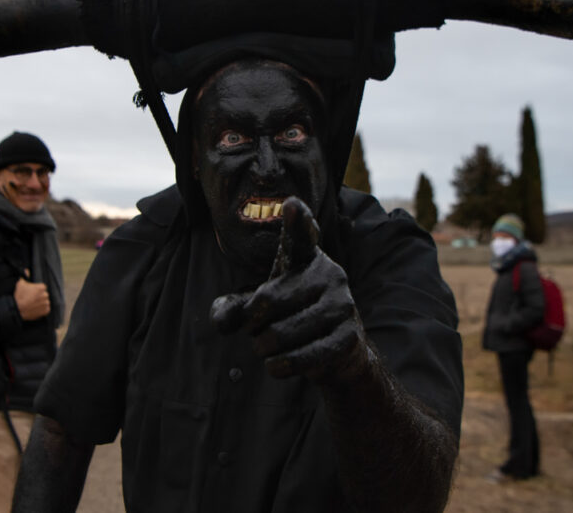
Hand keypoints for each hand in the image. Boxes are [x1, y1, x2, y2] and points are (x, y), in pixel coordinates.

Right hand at [14, 271, 50, 320]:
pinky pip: (46, 309)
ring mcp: (46, 303)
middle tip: (31, 299)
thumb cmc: (19, 296)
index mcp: (42, 287)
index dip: (36, 290)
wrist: (16, 309)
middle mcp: (46, 295)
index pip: (42, 287)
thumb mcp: (20, 284)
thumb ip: (25, 276)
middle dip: (39, 296)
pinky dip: (42, 309)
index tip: (31, 293)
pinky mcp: (46, 310)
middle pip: (44, 294)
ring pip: (45, 301)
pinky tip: (35, 308)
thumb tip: (27, 270)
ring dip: (41, 302)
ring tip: (33, 304)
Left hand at [210, 197, 368, 383]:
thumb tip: (223, 320)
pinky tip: (275, 366)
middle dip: (252, 324)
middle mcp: (330, 274)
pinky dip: (280, 366)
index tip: (291, 206)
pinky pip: (302, 357)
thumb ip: (234, 308)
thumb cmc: (293, 316)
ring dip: (263, 349)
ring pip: (281, 333)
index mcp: (307, 258)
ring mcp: (343, 305)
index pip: (301, 236)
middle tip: (255, 332)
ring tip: (265, 349)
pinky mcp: (349, 337)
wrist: (340, 352)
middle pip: (268, 300)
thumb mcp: (261, 307)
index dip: (296, 221)